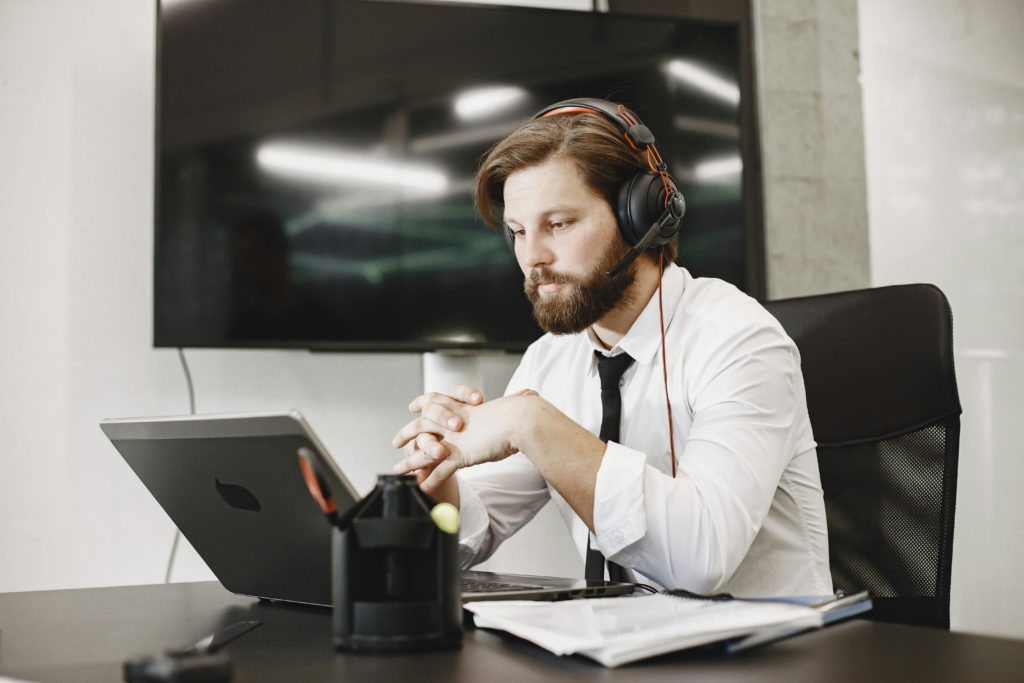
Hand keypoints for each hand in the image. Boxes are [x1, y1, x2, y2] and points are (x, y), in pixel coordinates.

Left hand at [392, 385, 537, 492]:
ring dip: (409, 461)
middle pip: (421, 425)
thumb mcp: (517, 404)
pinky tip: (423, 488)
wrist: (521, 420)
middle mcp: (455, 421)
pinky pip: (439, 471)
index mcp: (465, 408)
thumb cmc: (523, 413)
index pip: (437, 400)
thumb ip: (519, 402)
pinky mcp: (460, 456)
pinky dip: (430, 480)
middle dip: (407, 433)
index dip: (423, 403)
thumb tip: (531, 396)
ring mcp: (455, 439)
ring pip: (424, 451)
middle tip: (396, 441)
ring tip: (397, 470)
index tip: (414, 406)